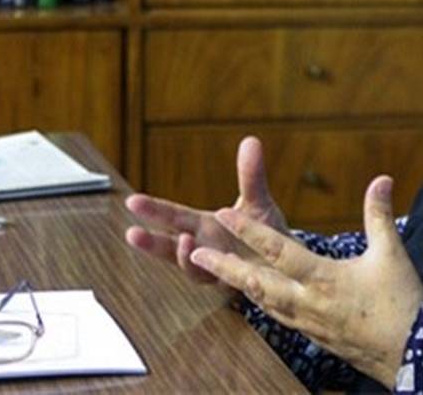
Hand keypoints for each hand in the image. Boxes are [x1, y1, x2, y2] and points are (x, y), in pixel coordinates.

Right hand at [124, 135, 287, 297]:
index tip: (132, 201)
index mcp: (205, 227)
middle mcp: (206, 249)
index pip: (174, 217)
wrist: (290, 262)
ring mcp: (218, 269)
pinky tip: (213, 261)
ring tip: (184, 242)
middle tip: (132, 233)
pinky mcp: (237, 282)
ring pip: (192, 268)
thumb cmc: (266, 232)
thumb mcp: (257, 201)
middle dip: (152, 242)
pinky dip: (215, 272)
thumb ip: (251, 175)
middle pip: (171, 246)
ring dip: (185, 258)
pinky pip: (221, 280)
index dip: (153, 210)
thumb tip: (251, 141)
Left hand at [191, 175, 422, 386]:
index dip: (249, 231)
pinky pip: (278, 315)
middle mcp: (308, 302)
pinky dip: (260, 301)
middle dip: (223, 267)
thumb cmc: (401, 302)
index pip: (278, 251)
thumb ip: (380, 215)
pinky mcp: (313, 335)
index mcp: (324, 279)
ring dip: (237, 284)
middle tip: (193, 254)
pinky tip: (255, 295)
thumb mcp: (392, 254)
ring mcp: (308, 322)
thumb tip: (382, 179)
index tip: (224, 214)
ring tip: (215, 271)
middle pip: (256, 283)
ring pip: (263, 301)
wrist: (410, 353)